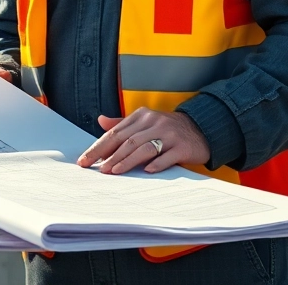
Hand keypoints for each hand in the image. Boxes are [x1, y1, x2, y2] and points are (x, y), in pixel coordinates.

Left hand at [76, 108, 209, 174]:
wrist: (201, 129)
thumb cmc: (167, 128)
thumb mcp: (145, 122)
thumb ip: (122, 124)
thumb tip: (100, 120)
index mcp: (141, 116)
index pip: (115, 133)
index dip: (99, 147)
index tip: (85, 160)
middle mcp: (154, 123)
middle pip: (127, 141)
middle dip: (110, 156)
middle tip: (98, 169)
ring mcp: (169, 134)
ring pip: (144, 148)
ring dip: (127, 161)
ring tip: (114, 171)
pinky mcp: (183, 147)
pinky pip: (167, 156)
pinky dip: (157, 164)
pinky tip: (146, 171)